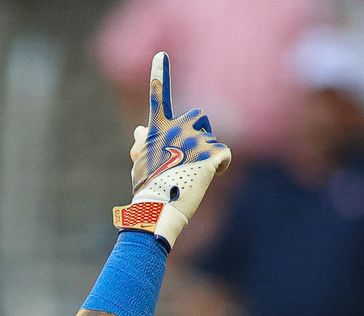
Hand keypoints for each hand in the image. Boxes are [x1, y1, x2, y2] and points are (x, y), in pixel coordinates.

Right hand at [115, 52, 230, 248]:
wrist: (157, 211)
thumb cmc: (148, 190)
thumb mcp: (141, 163)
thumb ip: (145, 143)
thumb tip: (139, 131)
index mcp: (156, 130)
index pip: (158, 98)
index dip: (159, 75)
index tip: (161, 56)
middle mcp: (175, 129)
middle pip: (198, 117)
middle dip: (199, 133)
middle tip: (189, 158)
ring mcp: (194, 141)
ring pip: (212, 139)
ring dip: (209, 154)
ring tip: (194, 174)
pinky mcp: (210, 155)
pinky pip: (225, 156)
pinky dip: (220, 167)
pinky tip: (209, 178)